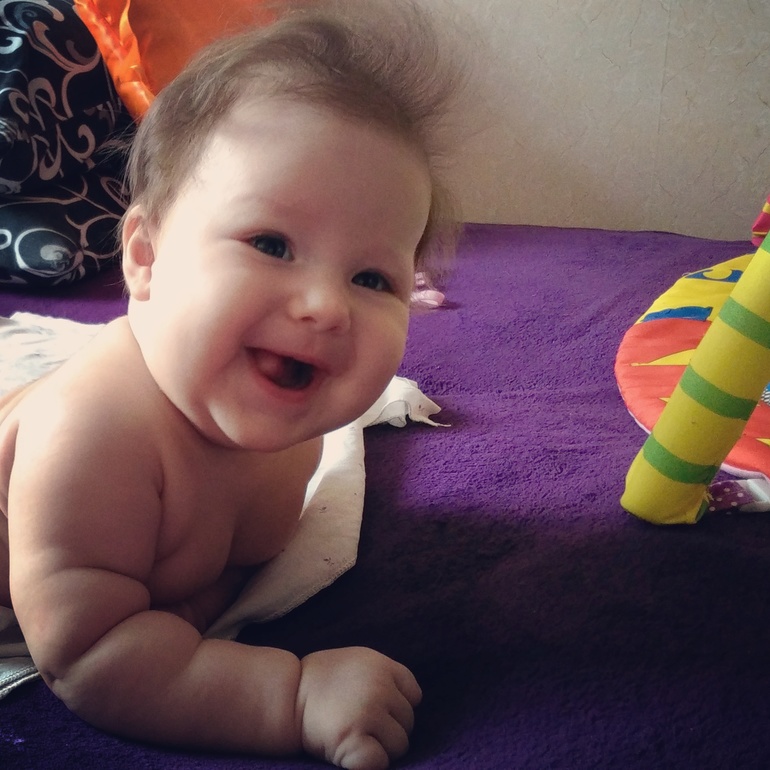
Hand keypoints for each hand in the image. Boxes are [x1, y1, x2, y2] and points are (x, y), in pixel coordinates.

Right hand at [298, 646, 421, 769]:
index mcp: (382, 665)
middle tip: (361, 726)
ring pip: (399, 745)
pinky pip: (380, 762)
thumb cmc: (319, 681)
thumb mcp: (356, 662)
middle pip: (408, 722)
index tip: (378, 711)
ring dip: (381, 748)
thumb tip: (409, 702)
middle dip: (389, 729)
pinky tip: (349, 752)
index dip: (398, 707)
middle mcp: (380, 687)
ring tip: (355, 737)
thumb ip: (382, 675)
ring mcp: (368, 713)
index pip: (414, 696)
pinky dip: (368, 763)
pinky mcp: (354, 739)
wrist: (285, 697)